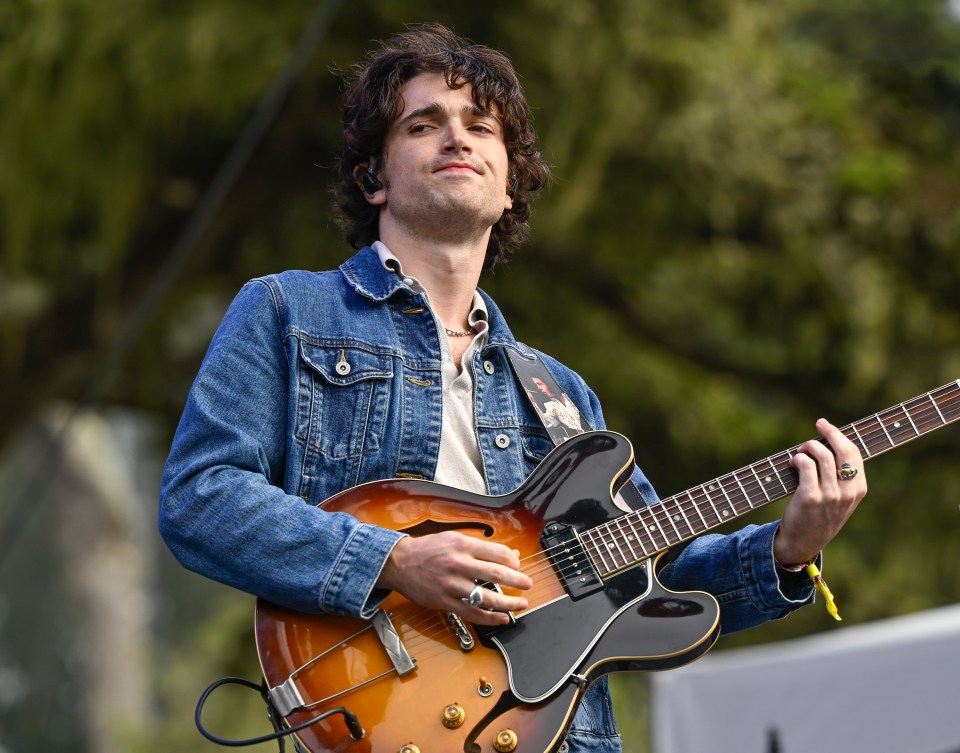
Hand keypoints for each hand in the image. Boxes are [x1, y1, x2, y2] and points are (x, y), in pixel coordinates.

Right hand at [376, 531, 531, 625]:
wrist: (400, 562)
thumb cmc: (428, 549)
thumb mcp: (455, 539)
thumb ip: (482, 548)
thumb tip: (509, 555)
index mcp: (463, 544)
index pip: (498, 553)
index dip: (514, 562)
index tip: (518, 566)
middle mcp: (459, 564)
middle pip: (498, 575)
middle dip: (518, 582)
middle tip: (527, 585)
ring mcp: (452, 585)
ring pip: (488, 598)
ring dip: (509, 603)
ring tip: (521, 604)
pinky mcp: (445, 602)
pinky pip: (473, 614)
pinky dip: (491, 618)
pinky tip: (502, 618)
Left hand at [774, 418, 867, 565]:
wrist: (802, 543)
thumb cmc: (819, 516)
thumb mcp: (839, 499)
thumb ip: (841, 477)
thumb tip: (828, 442)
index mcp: (859, 490)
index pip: (854, 454)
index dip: (840, 436)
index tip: (826, 426)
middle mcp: (848, 492)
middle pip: (843, 450)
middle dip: (830, 432)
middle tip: (818, 424)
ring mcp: (830, 496)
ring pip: (823, 455)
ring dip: (808, 446)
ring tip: (800, 451)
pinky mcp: (810, 497)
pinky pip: (806, 466)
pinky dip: (798, 458)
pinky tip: (793, 462)